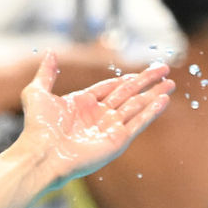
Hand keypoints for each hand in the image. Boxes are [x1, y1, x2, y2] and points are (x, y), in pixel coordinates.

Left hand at [19, 51, 173, 185]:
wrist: (42, 153)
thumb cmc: (37, 127)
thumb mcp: (37, 92)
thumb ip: (46, 73)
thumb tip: (50, 53)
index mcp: (83, 104)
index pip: (110, 87)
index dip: (126, 79)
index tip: (139, 71)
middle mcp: (98, 115)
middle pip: (128, 93)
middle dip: (147, 82)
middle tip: (165, 70)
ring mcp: (109, 128)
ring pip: (137, 106)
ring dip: (154, 94)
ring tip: (170, 84)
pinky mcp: (117, 141)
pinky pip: (138, 123)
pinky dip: (152, 112)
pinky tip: (163, 100)